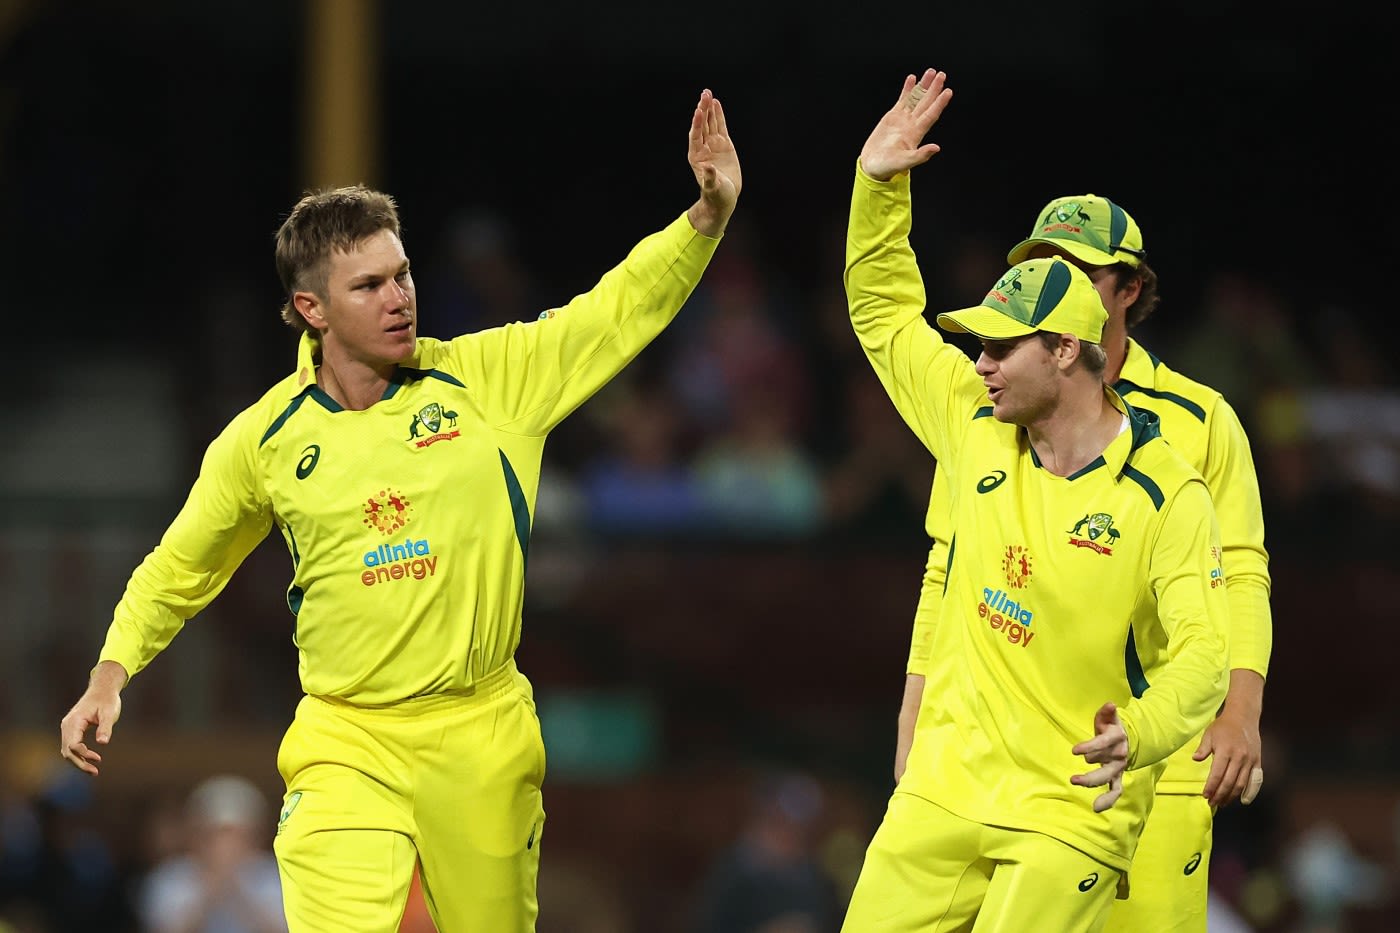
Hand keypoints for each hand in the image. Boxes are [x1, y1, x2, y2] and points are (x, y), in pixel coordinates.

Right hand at [59, 660, 126, 775]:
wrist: (102, 689)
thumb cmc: (107, 700)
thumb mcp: (109, 712)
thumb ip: (105, 727)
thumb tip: (103, 742)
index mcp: (74, 721)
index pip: (73, 744)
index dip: (84, 754)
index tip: (98, 758)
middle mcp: (67, 726)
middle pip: (67, 751)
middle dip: (80, 763)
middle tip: (95, 772)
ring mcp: (68, 728)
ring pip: (67, 750)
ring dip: (78, 762)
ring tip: (94, 771)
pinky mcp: (72, 730)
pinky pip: (71, 746)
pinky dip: (78, 756)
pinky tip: (90, 761)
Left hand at [687, 88, 740, 236]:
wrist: (725, 197)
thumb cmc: (716, 195)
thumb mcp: (713, 187)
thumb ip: (710, 178)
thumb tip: (708, 168)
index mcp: (696, 156)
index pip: (695, 136)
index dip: (696, 123)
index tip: (698, 111)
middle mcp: (703, 147)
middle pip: (702, 125)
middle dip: (702, 109)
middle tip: (704, 94)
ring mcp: (713, 144)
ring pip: (710, 122)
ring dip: (709, 109)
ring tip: (708, 94)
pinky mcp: (724, 144)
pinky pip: (720, 126)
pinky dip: (719, 115)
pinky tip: (717, 104)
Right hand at [858, 68, 953, 181]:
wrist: (872, 166)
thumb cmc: (887, 167)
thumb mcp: (904, 163)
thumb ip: (920, 156)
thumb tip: (936, 148)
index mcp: (916, 134)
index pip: (931, 114)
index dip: (939, 103)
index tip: (948, 91)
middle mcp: (912, 124)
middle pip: (926, 103)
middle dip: (934, 89)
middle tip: (941, 75)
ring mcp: (903, 119)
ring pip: (915, 99)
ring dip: (923, 86)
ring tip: (930, 72)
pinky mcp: (892, 117)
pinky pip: (902, 100)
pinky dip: (907, 89)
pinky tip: (912, 79)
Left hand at [1071, 702, 1129, 811]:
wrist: (1129, 739)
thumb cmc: (1112, 727)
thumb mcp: (1109, 718)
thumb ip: (1107, 712)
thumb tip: (1110, 704)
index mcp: (1116, 739)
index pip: (1102, 744)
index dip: (1089, 747)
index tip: (1074, 751)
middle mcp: (1119, 755)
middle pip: (1106, 767)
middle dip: (1091, 776)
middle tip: (1074, 779)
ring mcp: (1119, 767)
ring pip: (1109, 779)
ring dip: (1093, 784)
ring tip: (1078, 789)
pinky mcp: (1117, 776)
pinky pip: (1116, 790)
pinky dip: (1109, 801)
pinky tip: (1097, 808)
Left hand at [1195, 704, 1263, 805]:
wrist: (1243, 717)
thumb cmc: (1223, 726)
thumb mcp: (1209, 734)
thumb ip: (1203, 748)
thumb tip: (1195, 759)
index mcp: (1225, 751)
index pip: (1217, 774)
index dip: (1211, 787)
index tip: (1205, 795)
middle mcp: (1239, 757)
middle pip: (1229, 782)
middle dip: (1220, 795)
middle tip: (1212, 803)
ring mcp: (1250, 760)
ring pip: (1241, 784)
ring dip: (1232, 796)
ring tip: (1223, 803)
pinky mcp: (1257, 762)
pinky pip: (1254, 781)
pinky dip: (1249, 792)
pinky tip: (1242, 800)